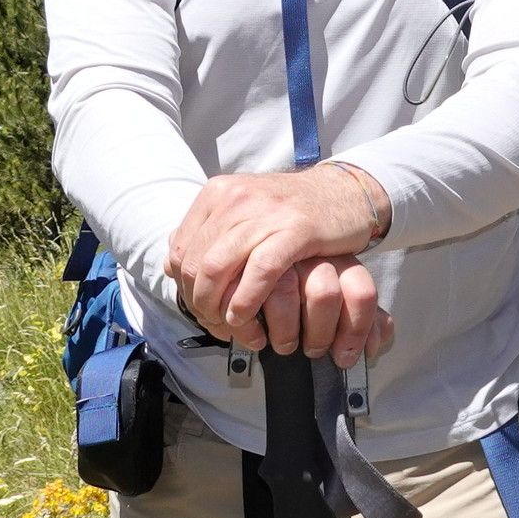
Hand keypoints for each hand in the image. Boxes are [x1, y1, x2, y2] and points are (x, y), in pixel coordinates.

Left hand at [165, 168, 394, 366]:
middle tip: (212, 322)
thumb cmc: (293, 210)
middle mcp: (236, 198)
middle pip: (195, 262)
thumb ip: (210, 231)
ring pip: (219, 268)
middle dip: (198, 301)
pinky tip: (245, 317)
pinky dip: (246, 299)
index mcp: (218, 193)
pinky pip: (259, 271)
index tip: (198, 307)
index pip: (180, 249)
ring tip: (227, 325)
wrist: (345, 193)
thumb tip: (173, 261)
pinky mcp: (295, 229)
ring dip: (217, 306)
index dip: (182, 286)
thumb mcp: (244, 210)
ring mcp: (265, 212)